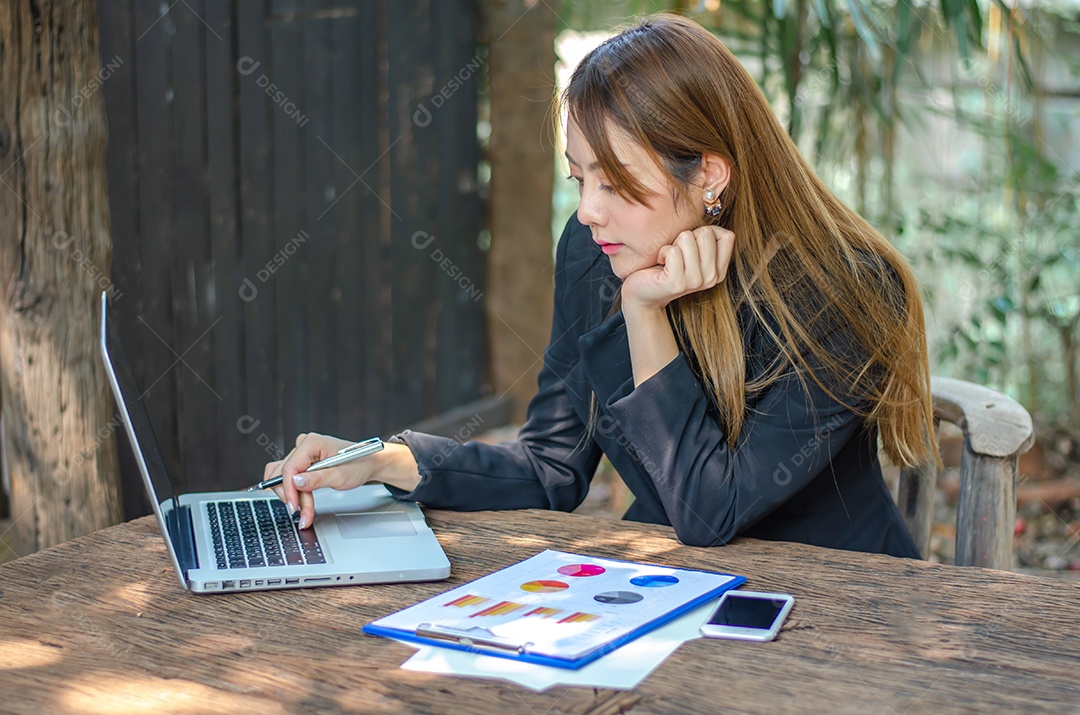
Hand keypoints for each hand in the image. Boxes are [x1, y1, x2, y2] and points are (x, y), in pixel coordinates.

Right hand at [261, 432, 420, 529]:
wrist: (368, 464)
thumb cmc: (359, 464)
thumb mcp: (340, 476)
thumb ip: (317, 479)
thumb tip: (295, 482)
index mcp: (312, 443)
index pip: (289, 468)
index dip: (288, 490)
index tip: (294, 507)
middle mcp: (304, 445)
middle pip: (283, 474)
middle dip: (292, 496)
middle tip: (304, 513)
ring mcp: (302, 454)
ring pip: (283, 478)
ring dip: (292, 497)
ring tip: (306, 511)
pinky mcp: (302, 462)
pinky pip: (289, 479)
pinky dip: (295, 493)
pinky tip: (304, 503)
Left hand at [620, 225, 734, 314]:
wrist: (642, 293)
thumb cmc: (665, 266)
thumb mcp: (691, 251)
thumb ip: (705, 237)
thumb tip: (713, 199)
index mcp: (719, 270)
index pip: (727, 235)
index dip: (706, 232)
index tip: (692, 245)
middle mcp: (712, 278)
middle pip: (705, 232)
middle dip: (686, 236)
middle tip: (677, 254)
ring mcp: (695, 282)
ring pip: (687, 238)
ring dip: (672, 244)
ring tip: (667, 260)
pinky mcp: (677, 283)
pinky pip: (673, 251)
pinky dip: (663, 252)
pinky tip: (660, 264)